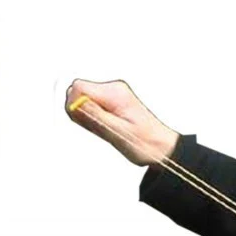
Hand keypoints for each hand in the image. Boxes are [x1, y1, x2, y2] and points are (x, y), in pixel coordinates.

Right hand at [65, 78, 179, 166]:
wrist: (162, 148)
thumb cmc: (146, 143)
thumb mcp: (117, 132)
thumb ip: (94, 115)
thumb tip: (73, 102)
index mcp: (115, 93)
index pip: (78, 87)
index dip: (75, 106)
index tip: (87, 122)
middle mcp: (114, 89)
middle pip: (78, 92)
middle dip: (81, 112)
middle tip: (101, 129)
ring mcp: (113, 94)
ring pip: (83, 100)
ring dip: (88, 117)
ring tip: (108, 130)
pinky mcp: (112, 102)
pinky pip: (91, 106)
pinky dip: (93, 119)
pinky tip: (108, 129)